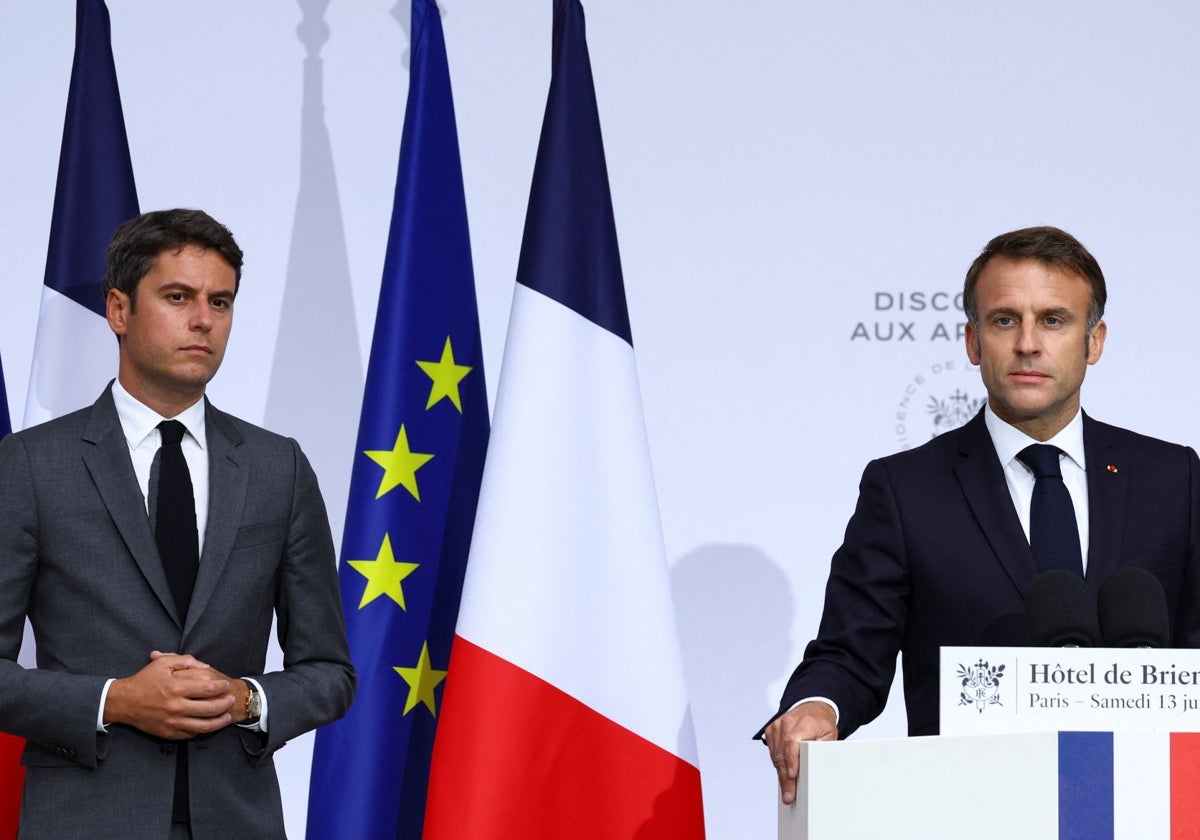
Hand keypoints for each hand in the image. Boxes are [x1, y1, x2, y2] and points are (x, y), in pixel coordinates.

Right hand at [103, 652, 235, 737]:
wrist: (124, 702)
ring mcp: (172, 722)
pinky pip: (191, 734)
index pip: (208, 689)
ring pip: (204, 726)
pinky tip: (209, 724)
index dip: (222, 687)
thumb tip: (207, 666)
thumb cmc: (145, 680)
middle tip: (231, 699)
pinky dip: (203, 730)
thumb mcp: (163, 663)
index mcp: (176, 688)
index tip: (226, 684)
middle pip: (210, 709)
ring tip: (227, 716)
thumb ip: (186, 661)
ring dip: (220, 721)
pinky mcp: (168, 733)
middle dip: (225, 704)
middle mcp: (175, 706)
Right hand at [763, 701, 837, 804]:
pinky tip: (783, 774)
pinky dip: (777, 764)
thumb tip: (817, 764)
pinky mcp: (771, 730)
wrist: (812, 707)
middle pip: (782, 753)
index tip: (792, 776)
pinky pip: (772, 751)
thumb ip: (823, 748)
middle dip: (785, 776)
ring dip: (780, 773)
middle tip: (788, 794)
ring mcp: (776, 726)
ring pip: (775, 755)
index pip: (791, 742)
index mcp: (802, 722)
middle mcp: (786, 723)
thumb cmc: (821, 722)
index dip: (790, 760)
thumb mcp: (829, 734)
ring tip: (786, 790)